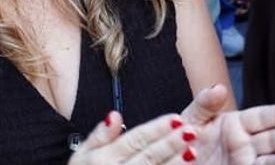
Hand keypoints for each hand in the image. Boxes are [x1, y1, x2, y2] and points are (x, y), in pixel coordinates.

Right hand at [66, 111, 196, 164]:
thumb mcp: (81, 156)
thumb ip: (99, 135)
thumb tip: (115, 115)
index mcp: (104, 159)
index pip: (134, 140)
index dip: (156, 129)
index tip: (176, 118)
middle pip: (148, 157)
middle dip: (170, 143)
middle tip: (191, 131)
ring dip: (174, 164)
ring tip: (192, 151)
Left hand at [179, 83, 274, 164]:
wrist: (175, 159)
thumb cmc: (184, 137)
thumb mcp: (193, 117)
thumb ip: (205, 102)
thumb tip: (219, 88)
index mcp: (236, 123)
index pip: (261, 116)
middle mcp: (245, 143)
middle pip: (270, 139)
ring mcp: (244, 161)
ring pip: (267, 160)